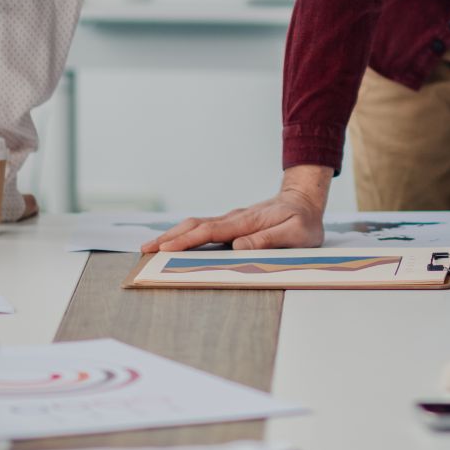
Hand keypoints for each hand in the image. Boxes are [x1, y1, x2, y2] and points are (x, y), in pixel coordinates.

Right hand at [138, 166, 330, 252]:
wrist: (304, 199)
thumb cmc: (303, 220)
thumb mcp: (296, 234)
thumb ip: (269, 239)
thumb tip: (238, 248)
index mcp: (247, 221)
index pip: (211, 232)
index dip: (187, 241)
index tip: (166, 249)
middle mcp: (234, 218)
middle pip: (195, 226)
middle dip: (169, 238)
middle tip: (145, 250)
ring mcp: (231, 219)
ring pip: (196, 225)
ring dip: (173, 235)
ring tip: (150, 247)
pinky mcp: (232, 223)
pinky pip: (204, 228)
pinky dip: (185, 235)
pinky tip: (174, 242)